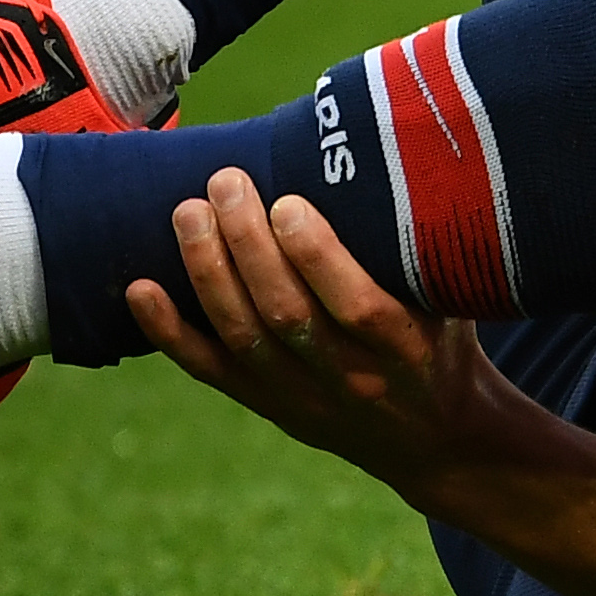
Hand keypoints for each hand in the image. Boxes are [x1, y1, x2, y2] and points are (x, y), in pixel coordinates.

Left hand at [128, 171, 508, 504]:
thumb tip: (390, 156)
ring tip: (188, 212)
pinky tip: (140, 287)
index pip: (357, 307)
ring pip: (244, 335)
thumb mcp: (456, 302)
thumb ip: (426, 250)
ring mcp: (304, 397)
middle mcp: (353, 378)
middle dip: (248, 245)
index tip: (288, 201)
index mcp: (407, 349)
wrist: (434, 439)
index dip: (316, 256)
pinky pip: (210, 370)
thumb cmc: (443, 344)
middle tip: (226, 183)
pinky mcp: (269, 405)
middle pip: (287, 314)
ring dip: (208, 271)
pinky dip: (169, 332)